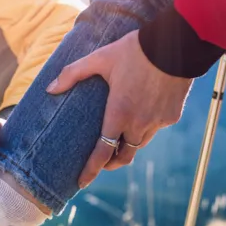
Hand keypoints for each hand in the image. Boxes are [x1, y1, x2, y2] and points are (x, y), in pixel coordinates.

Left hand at [47, 30, 193, 187]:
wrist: (176, 43)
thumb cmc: (135, 50)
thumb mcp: (100, 58)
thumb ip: (73, 73)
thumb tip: (50, 89)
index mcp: (118, 114)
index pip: (102, 152)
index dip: (91, 170)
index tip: (82, 182)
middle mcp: (139, 124)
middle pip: (123, 156)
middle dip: (111, 163)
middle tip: (102, 161)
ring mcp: (157, 122)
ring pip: (140, 144)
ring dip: (129, 146)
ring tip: (120, 138)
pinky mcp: (171, 116)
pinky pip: (156, 128)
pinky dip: (146, 127)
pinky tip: (143, 113)